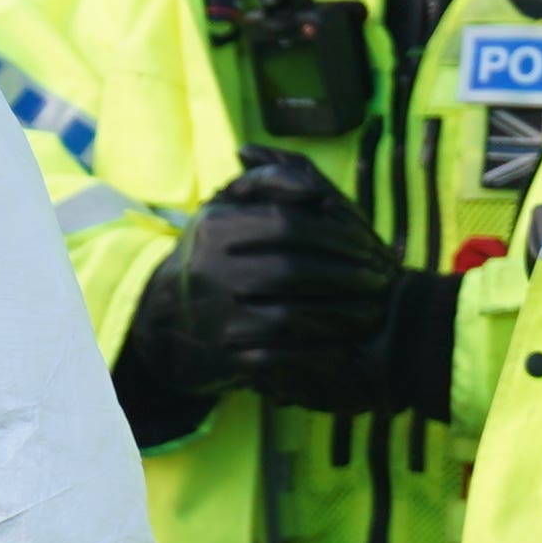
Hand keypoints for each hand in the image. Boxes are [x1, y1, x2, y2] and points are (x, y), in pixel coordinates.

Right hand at [134, 161, 453, 415]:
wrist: (162, 322)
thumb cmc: (210, 256)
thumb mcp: (225, 210)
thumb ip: (268, 185)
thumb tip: (310, 185)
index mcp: (216, 229)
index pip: (287, 225)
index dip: (334, 234)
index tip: (367, 244)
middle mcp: (212, 271)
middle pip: (294, 270)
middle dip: (345, 275)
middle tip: (380, 280)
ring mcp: (217, 317)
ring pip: (291, 315)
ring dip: (341, 314)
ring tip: (372, 311)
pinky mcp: (226, 357)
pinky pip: (282, 355)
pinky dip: (319, 352)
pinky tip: (347, 346)